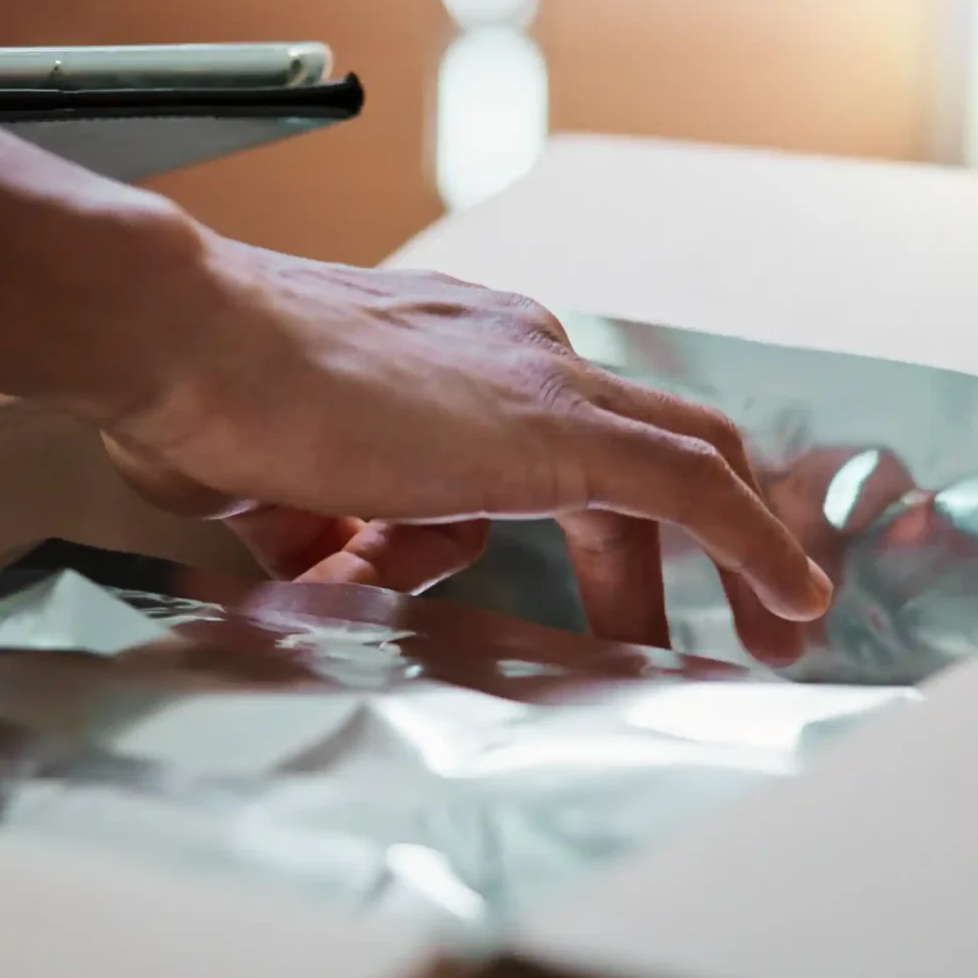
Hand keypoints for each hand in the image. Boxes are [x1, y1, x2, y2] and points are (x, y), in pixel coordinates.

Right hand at [98, 239, 832, 663]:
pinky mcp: (556, 428)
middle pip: (644, 442)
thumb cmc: (201, 401)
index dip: (592, 520)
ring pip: (685, 457)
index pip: (554, 431)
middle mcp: (509, 350)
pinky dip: (753, 542)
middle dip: (689, 545)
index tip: (601, 597)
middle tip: (711, 629)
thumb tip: (355, 570)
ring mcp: (536, 378)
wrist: (184, 342)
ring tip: (768, 635)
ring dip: (734, 553)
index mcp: (449, 353)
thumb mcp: (282, 495)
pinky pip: (691, 484)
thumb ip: (337, 532)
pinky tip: (792, 602)